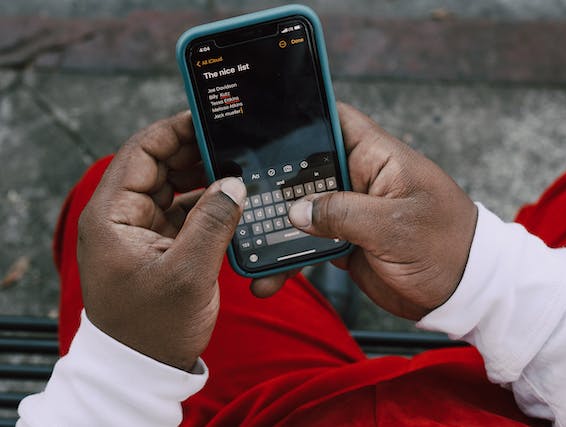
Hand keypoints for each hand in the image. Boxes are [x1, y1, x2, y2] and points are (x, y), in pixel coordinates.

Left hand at [77, 112, 244, 370]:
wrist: (143, 367)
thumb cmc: (153, 327)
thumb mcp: (187, 274)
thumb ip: (212, 222)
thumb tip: (234, 182)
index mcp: (113, 215)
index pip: (141, 152)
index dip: (174, 130)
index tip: (209, 118)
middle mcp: (123, 216)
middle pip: (159, 165)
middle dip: (195, 152)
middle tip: (234, 143)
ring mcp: (141, 229)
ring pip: (173, 186)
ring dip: (203, 177)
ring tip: (238, 167)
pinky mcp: (159, 244)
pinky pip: (183, 210)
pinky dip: (206, 203)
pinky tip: (232, 199)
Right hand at [253, 103, 476, 320]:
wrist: (463, 293)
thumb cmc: (445, 246)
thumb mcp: (394, 226)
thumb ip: (343, 213)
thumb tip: (296, 211)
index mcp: (377, 157)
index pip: (335, 120)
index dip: (302, 116)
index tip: (262, 123)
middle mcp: (360, 179)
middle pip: (307, 167)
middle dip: (275, 180)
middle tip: (238, 194)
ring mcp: (351, 211)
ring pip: (303, 209)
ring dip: (277, 227)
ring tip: (247, 245)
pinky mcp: (346, 241)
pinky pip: (310, 243)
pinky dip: (290, 258)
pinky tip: (270, 277)